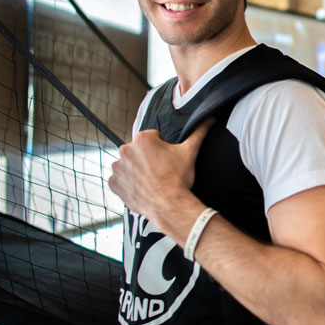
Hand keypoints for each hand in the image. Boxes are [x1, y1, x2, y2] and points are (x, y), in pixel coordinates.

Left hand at [109, 119, 213, 234]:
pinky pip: (120, 180)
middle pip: (139, 150)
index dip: (163, 148)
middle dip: (148, 158)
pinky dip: (129, 183)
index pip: (153, 138)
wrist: (169, 204)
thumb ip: (199, 132)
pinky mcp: (114, 183)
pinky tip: (142, 187)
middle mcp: (126, 150)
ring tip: (152, 180)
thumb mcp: (190, 152)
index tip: (168, 160)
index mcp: (142, 139)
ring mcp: (118, 168)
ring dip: (137, 170)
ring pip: (129, 164)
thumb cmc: (178, 178)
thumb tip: (210, 120)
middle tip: (161, 171)